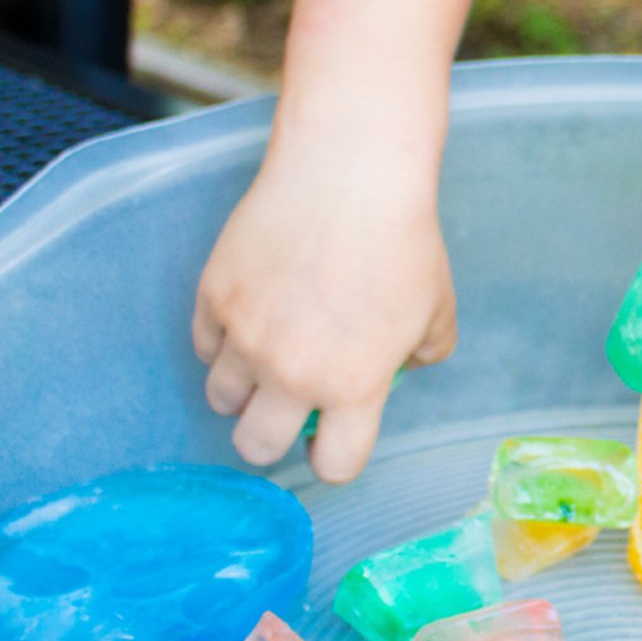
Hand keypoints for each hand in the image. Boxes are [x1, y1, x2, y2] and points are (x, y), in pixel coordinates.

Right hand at [192, 148, 455, 483]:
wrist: (350, 174)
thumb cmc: (403, 238)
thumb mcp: (436, 307)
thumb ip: (423, 352)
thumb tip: (403, 367)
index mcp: (354, 386)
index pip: (333, 466)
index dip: (335, 456)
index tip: (335, 436)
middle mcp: (293, 374)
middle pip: (255, 448)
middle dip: (271, 435)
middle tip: (286, 406)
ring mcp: (246, 338)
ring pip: (222, 400)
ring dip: (243, 389)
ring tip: (267, 354)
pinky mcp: (213, 300)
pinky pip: (205, 348)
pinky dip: (223, 342)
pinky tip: (251, 313)